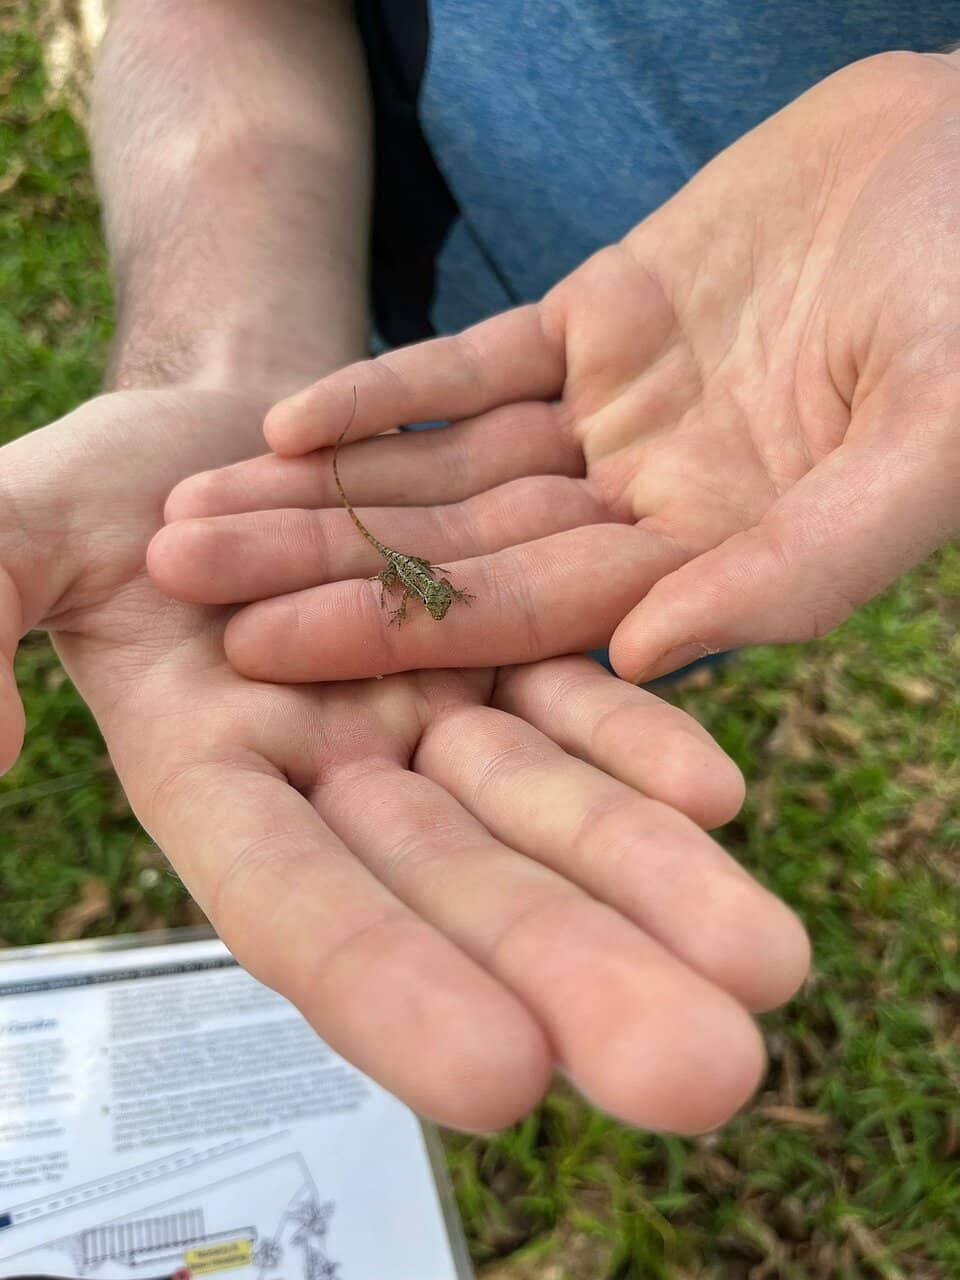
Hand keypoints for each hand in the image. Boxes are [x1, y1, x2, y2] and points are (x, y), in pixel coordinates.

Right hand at [0, 390, 808, 1132]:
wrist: (232, 425)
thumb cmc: (114, 489)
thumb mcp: (19, 527)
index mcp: (217, 779)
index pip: (298, 907)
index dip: (388, 988)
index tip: (500, 1079)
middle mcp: (346, 774)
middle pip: (463, 891)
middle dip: (580, 974)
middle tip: (702, 1073)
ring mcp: (438, 713)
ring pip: (550, 810)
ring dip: (658, 882)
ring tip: (766, 960)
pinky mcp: (507, 645)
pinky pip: (577, 701)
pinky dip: (639, 742)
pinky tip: (720, 791)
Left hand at [163, 51, 959, 683]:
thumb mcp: (931, 440)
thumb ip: (801, 564)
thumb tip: (642, 652)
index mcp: (718, 560)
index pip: (528, 617)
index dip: (395, 630)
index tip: (263, 649)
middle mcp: (652, 506)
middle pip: (458, 550)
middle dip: (320, 562)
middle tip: (180, 573)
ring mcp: (619, 414)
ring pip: (445, 467)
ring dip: (324, 488)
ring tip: (198, 507)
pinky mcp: (601, 318)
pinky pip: (474, 363)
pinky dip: (389, 387)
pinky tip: (291, 419)